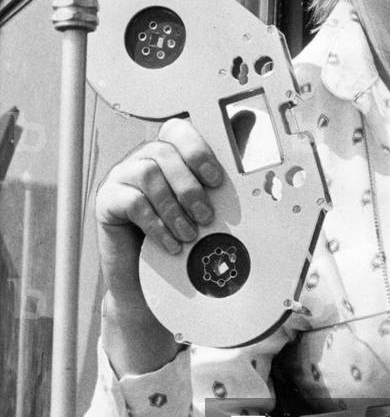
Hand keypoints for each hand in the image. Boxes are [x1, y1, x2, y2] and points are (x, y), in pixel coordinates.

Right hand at [96, 117, 223, 372]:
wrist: (148, 286)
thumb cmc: (183, 245)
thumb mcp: (205, 214)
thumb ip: (217, 193)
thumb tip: (256, 178)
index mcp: (168, 154)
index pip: (179, 130)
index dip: (198, 150)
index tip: (217, 180)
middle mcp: (142, 159)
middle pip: (164, 151)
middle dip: (190, 185)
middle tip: (206, 216)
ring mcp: (121, 177)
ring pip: (148, 173)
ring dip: (173, 207)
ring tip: (189, 235)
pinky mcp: (106, 201)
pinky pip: (131, 201)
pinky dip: (156, 224)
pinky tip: (170, 244)